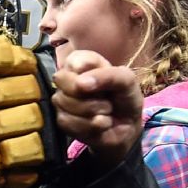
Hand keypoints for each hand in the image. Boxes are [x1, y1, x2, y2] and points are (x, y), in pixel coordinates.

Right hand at [51, 50, 143, 168]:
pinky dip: (89, 125)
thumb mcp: (126, 81)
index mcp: (81, 61)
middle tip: (106, 99)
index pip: (74, 60)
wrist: (127, 127)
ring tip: (105, 112)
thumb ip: (107, 76)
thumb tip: (80, 84)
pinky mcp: (61, 120)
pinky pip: (66, 121)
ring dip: (93, 111)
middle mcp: (67, 78)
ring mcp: (61, 99)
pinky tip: (99, 124)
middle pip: (63, 80)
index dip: (89, 72)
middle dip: (90, 94)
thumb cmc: (125, 97)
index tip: (105, 79)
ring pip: (65, 102)